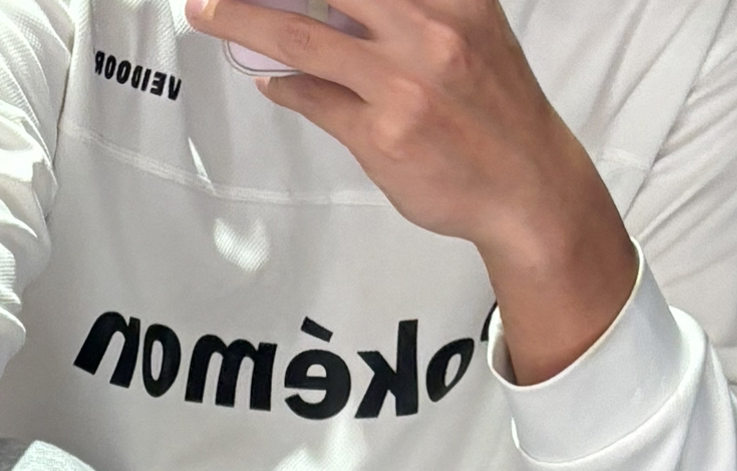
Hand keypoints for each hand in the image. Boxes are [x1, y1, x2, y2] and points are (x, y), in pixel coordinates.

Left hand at [184, 0, 639, 382]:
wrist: (528, 185)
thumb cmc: (495, 108)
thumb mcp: (470, 26)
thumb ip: (413, 8)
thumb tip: (333, 4)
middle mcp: (426, 27)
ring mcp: (401, 82)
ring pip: (301, 37)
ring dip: (243, 21)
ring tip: (208, 12)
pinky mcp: (382, 134)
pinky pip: (314, 98)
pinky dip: (282, 84)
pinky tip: (266, 76)